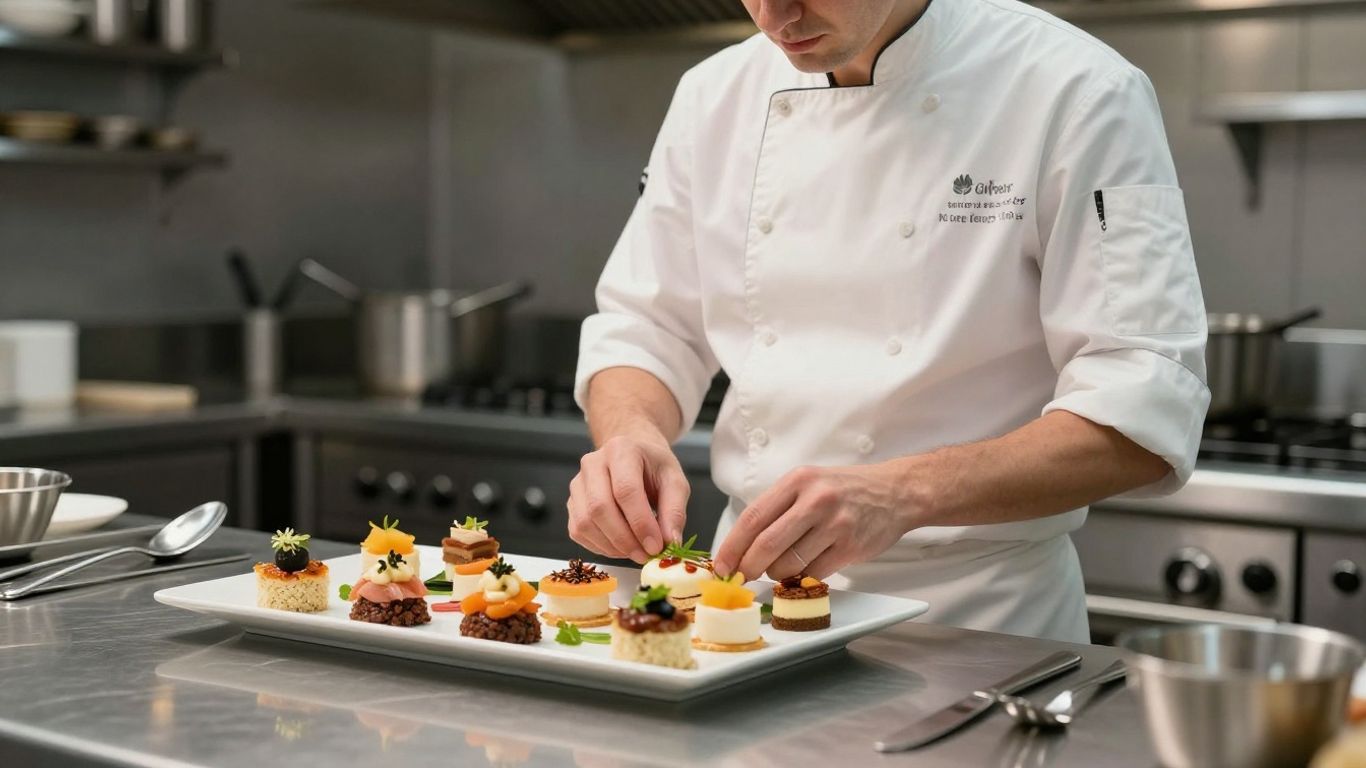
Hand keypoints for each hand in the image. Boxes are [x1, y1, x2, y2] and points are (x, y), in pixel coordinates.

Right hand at [567, 434, 690, 562]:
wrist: (635, 458)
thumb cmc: (654, 469)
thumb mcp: (675, 482)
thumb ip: (674, 511)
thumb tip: (670, 542)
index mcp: (621, 450)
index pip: (625, 490)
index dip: (640, 523)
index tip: (656, 546)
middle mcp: (592, 462)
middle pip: (599, 507)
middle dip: (624, 539)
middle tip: (646, 555)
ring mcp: (578, 483)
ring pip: (585, 523)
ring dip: (612, 546)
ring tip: (636, 551)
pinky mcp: (572, 503)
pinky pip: (578, 531)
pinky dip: (600, 547)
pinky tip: (621, 547)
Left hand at [713, 463, 919, 579]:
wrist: (895, 492)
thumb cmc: (844, 490)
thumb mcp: (808, 483)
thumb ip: (778, 508)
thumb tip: (742, 545)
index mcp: (798, 481)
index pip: (753, 517)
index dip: (732, 545)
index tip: (721, 565)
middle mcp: (816, 500)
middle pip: (766, 544)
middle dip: (747, 567)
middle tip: (740, 577)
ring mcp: (835, 525)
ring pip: (789, 563)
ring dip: (776, 574)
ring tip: (779, 568)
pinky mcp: (851, 547)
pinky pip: (813, 573)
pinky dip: (801, 577)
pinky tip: (802, 570)